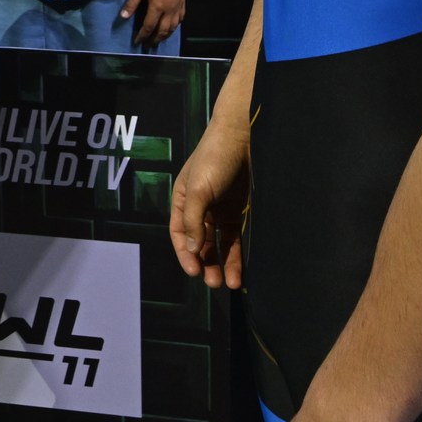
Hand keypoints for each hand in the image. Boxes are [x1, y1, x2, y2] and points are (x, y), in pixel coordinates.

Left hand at [120, 0, 187, 48]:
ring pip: (173, 28)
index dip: (142, 36)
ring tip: (158, 39)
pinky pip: (180, 19)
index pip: (148, 27)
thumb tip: (123, 17)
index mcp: (157, 7)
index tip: (137, 42)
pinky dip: (175, 27)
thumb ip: (132, 2)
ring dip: (165, 36)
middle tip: (148, 44)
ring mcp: (177, 7)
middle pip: (162, 31)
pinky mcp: (183, 2)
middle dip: (154, 39)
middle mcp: (169, 11)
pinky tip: (172, 27)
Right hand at [168, 115, 249, 289]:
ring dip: (221, 263)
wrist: (242, 138)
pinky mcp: (236, 211)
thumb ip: (193, 220)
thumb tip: (191, 249)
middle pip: (199, 243)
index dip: (185, 254)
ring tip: (227, 284)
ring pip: (217, 244)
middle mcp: (199, 209)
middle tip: (213, 283)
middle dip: (205, 263)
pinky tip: (239, 272)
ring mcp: (218, 210)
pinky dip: (235, 255)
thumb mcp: (199, 189)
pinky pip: (233, 238)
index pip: (179, 234)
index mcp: (183, 201)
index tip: (195, 271)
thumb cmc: (213, 159)